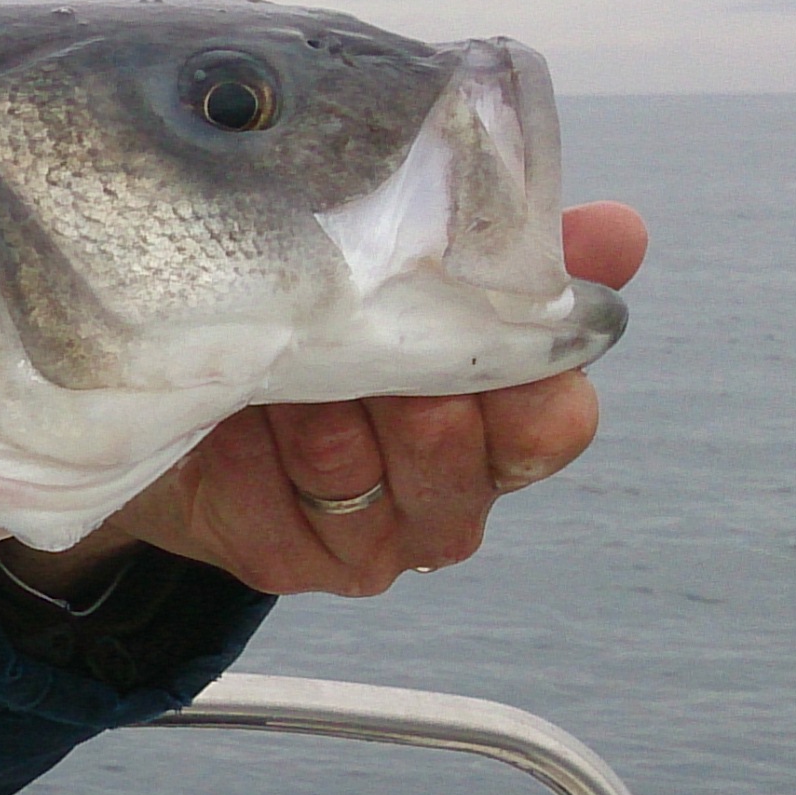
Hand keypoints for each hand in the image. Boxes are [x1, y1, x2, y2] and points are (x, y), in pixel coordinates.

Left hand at [1, 202, 649, 601]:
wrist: (175, 397)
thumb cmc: (307, 326)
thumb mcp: (400, 274)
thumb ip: (505, 250)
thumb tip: (620, 232)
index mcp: (500, 422)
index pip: (553, 421)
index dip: (524, 377)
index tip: (476, 317)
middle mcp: (449, 491)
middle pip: (460, 453)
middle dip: (405, 384)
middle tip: (352, 324)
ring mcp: (371, 538)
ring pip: (363, 478)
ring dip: (317, 408)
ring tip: (276, 356)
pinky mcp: (288, 562)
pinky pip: (278, 513)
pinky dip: (251, 457)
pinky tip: (230, 414)